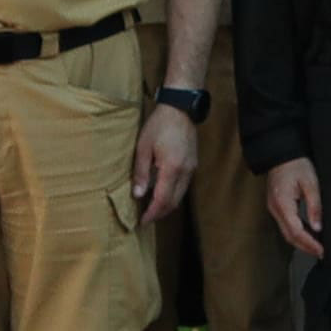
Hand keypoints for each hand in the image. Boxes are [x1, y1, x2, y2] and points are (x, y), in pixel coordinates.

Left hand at [132, 104, 200, 220]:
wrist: (181, 109)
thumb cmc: (159, 125)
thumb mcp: (143, 147)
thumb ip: (140, 172)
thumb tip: (137, 194)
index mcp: (172, 168)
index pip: (162, 200)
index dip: (152, 213)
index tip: (142, 221)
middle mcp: (185, 172)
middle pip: (173, 202)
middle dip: (160, 213)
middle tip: (146, 219)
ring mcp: (192, 169)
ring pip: (180, 196)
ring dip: (167, 205)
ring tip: (152, 209)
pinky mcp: (193, 164)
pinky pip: (183, 186)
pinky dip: (173, 195)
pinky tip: (162, 193)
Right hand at [265, 154, 328, 257]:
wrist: (282, 154)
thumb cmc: (297, 165)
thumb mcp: (311, 183)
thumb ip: (314, 206)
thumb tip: (317, 228)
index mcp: (283, 203)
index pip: (295, 231)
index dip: (309, 243)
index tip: (321, 250)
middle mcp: (275, 209)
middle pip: (289, 236)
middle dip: (305, 247)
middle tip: (321, 254)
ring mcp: (274, 209)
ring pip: (286, 233)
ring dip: (301, 243)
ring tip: (317, 248)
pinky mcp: (277, 208)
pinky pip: (286, 226)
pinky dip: (297, 234)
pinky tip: (309, 236)